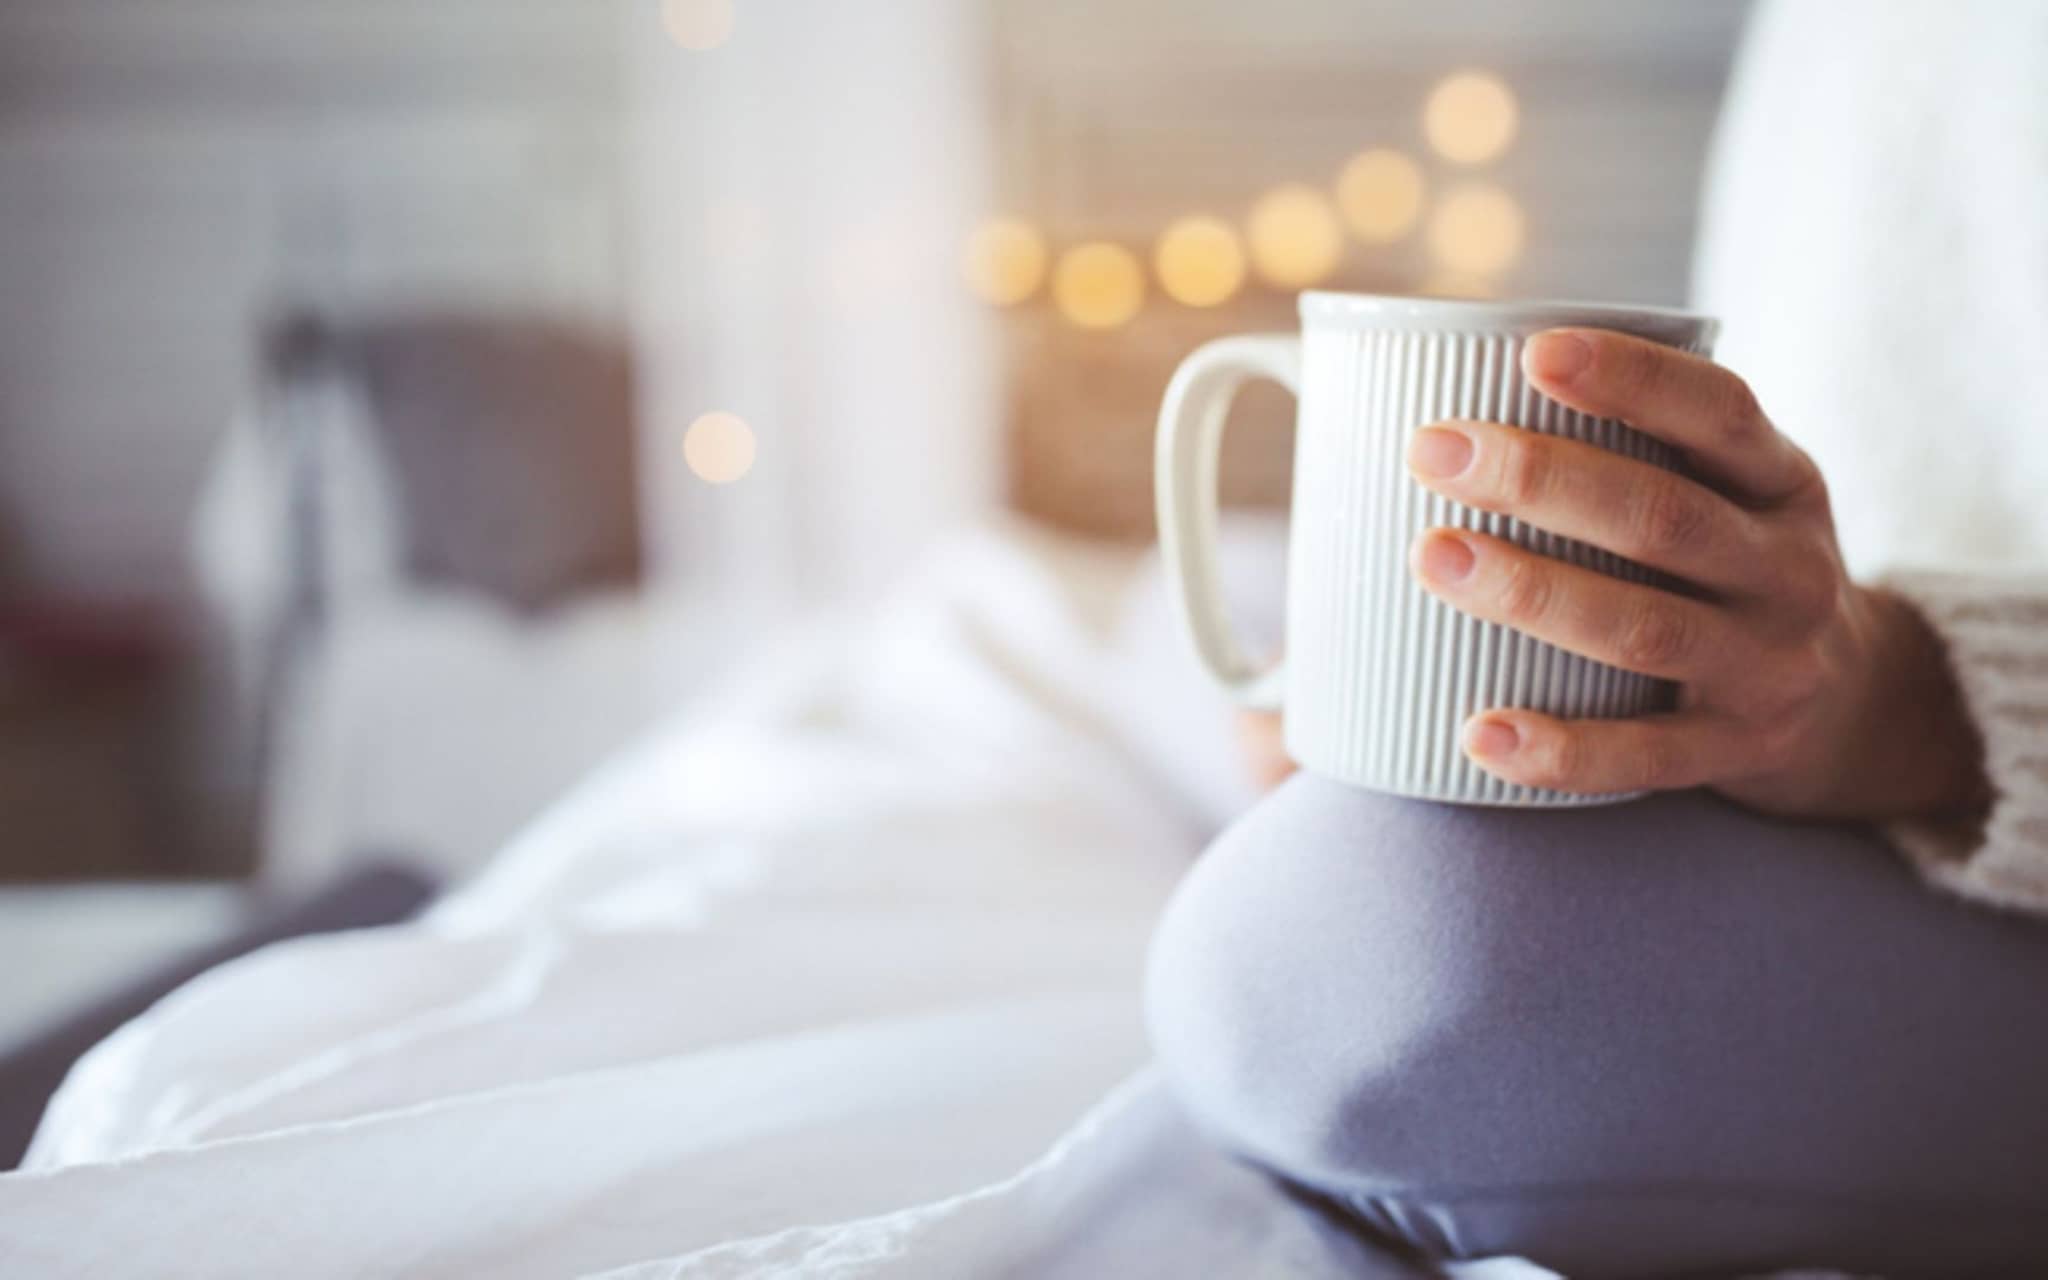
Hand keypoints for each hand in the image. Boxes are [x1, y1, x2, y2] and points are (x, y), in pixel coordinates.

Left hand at [1400, 328, 1985, 821]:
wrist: (1851, 706)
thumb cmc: (1731, 570)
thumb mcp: (1729, 493)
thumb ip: (1633, 449)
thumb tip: (1438, 392)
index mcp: (1781, 481)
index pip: (1719, 412)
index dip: (1631, 378)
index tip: (1533, 352)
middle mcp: (1786, 570)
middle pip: (1664, 518)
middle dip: (1542, 480)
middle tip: (1432, 451)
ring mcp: (1766, 666)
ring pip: (1645, 629)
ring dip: (1532, 592)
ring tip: (1432, 556)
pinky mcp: (1735, 752)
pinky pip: (1641, 754)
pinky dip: (1559, 748)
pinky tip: (1478, 733)